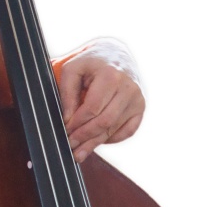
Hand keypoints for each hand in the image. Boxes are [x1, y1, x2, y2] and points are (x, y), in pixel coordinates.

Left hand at [56, 38, 144, 161]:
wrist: (116, 54)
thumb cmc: (91, 63)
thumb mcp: (73, 69)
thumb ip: (67, 92)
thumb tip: (69, 120)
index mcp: (110, 75)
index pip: (92, 108)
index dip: (77, 123)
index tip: (65, 132)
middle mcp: (128, 87)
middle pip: (104, 121)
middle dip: (85, 137)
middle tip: (71, 146)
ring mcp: (137, 99)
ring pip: (114, 129)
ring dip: (95, 143)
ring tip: (80, 152)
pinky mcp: (141, 108)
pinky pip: (127, 132)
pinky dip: (111, 139)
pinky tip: (98, 140)